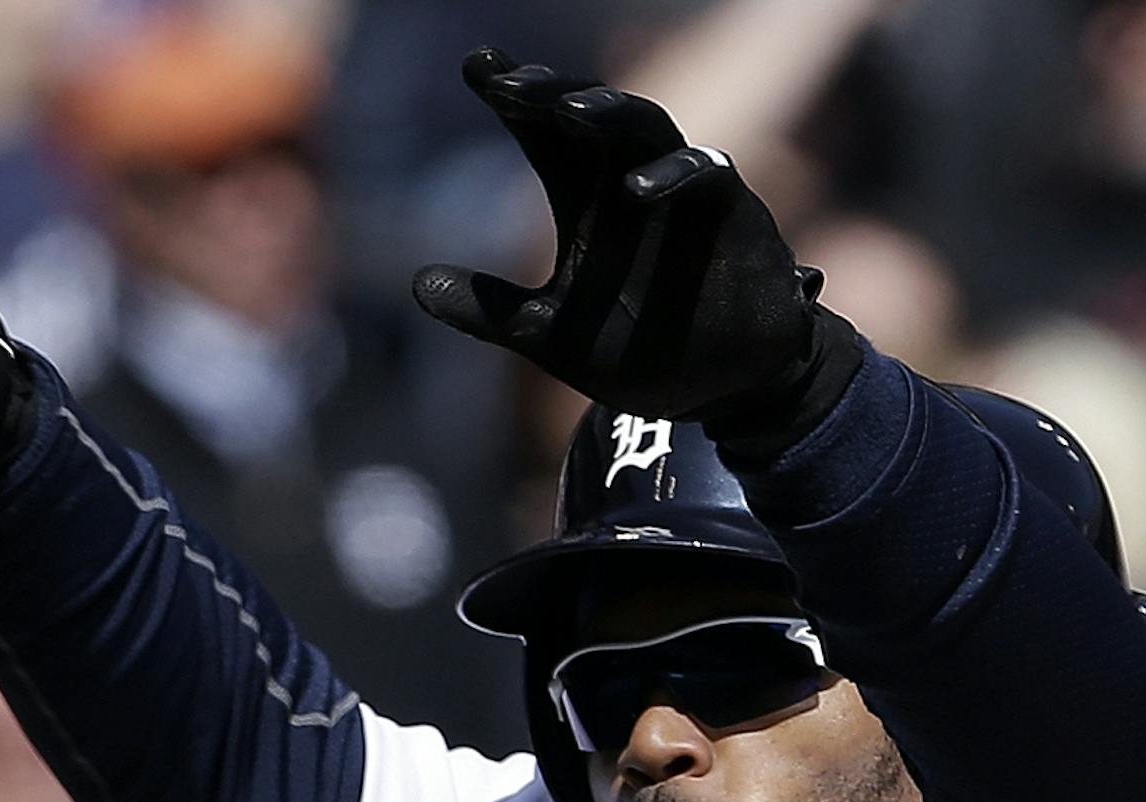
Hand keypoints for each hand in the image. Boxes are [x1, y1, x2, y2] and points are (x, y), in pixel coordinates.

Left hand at [412, 48, 855, 431]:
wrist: (722, 389)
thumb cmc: (642, 354)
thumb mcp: (553, 338)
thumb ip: (492, 312)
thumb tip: (417, 285)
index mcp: (584, 197)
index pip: (542, 129)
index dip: (512, 95)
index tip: (475, 68)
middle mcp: (627, 179)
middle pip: (587, 115)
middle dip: (549, 91)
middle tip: (505, 80)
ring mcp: (679, 191)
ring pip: (645, 127)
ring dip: (608, 113)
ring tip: (565, 110)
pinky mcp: (728, 212)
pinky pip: (705, 174)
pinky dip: (672, 176)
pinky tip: (636, 189)